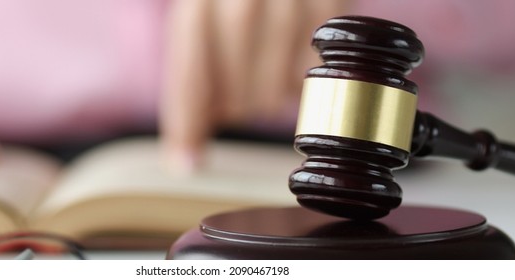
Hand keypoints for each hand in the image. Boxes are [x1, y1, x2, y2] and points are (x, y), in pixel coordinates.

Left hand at [160, 0, 348, 172]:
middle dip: (231, 106)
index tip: (182, 161)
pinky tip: (290, 62)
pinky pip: (310, 78)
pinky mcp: (332, 10)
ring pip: (273, 92)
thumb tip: (184, 154)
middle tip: (235, 92)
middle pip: (234, 93)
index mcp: (200, 1)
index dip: (186, 123)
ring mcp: (292, 2)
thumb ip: (193, 74)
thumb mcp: (204, 16)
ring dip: (264, 97)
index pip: (189, 74)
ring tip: (263, 72)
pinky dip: (296, 81)